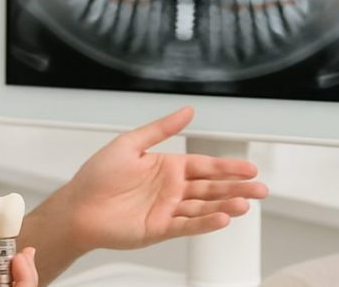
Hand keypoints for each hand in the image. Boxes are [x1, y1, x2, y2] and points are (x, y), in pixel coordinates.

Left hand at [54, 106, 267, 250]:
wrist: (78, 207)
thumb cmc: (96, 176)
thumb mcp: (130, 143)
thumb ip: (161, 128)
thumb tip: (187, 110)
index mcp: (167, 167)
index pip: (205, 165)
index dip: (228, 167)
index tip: (249, 168)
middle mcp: (171, 189)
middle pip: (211, 187)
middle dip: (237, 188)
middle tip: (260, 189)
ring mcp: (167, 209)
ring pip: (203, 207)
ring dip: (225, 206)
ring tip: (245, 204)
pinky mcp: (160, 228)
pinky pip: (188, 225)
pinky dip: (205, 222)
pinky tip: (222, 218)